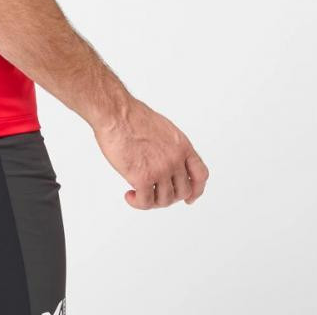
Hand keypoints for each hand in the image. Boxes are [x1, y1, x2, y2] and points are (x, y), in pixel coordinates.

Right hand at [93, 97, 208, 208]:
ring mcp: (161, 169)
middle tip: (154, 193)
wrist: (116, 113)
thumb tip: (165, 161)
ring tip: (139, 193)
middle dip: (169, 196)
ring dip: (152, 201)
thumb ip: (170, 147)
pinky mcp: (143, 177)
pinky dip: (137, 202)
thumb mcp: (162, 128)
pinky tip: (130, 195)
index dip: (197, 189)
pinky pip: (146, 202)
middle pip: (183, 191)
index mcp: (181, 145)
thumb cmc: (132, 116)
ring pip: (165, 200)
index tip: (190, 197)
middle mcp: (175, 159)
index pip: (200, 174)